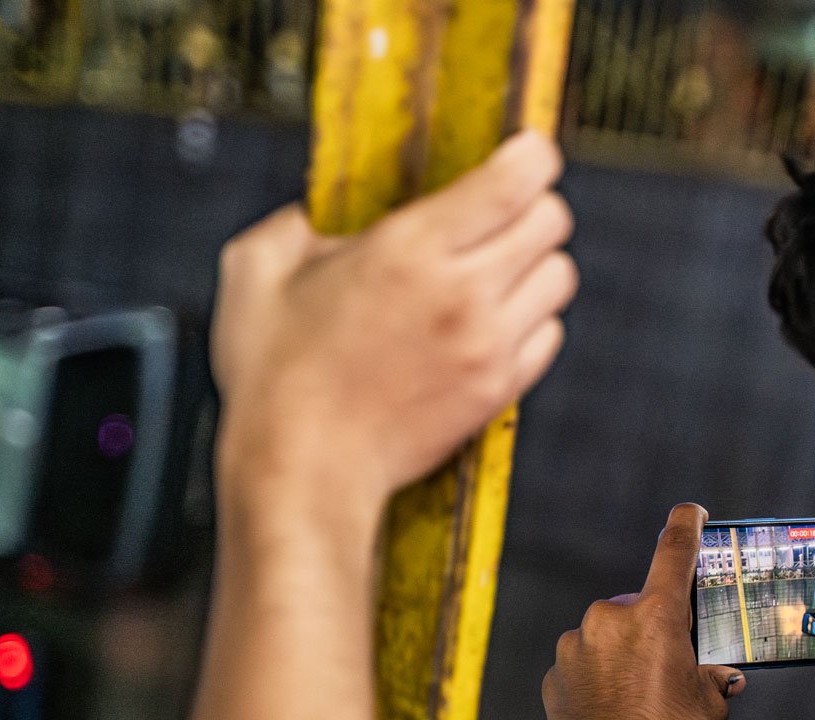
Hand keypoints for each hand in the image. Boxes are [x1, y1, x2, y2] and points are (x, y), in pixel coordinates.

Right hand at [211, 130, 576, 514]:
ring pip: (560, 277)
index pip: (516, 180)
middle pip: (553, 221)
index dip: (532, 156)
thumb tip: (315, 216)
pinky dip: (533, 321)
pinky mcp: (500, 389)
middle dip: (533, 207)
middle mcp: (463, 294)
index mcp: (409, 250)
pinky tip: (491, 323)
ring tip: (493, 272)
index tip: (525, 154)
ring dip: (535, 265)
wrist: (304, 472)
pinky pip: (551, 335)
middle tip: (501, 214)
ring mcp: (489, 345)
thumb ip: (293, 225)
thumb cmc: (275, 380)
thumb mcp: (254, 276)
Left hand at [541, 504, 745, 719]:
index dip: (687, 524)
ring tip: (640, 701)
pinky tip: (613, 710)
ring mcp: (576, 645)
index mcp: (656, 617)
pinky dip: (599, 677)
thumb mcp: (711, 708)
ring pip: (610, 636)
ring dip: (625, 656)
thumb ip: (714, 678)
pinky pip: (585, 663)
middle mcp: (610, 619)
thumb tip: (720, 675)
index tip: (692, 512)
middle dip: (656, 631)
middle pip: (641, 607)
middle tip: (670, 671)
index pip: (674, 550)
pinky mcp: (555, 673)